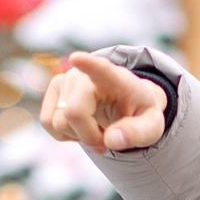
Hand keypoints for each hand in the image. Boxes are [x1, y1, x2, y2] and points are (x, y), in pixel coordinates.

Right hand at [39, 52, 167, 153]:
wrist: (127, 105)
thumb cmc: (138, 114)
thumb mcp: (151, 127)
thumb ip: (136, 134)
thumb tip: (111, 140)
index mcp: (115, 78)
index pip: (101, 69)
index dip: (88, 64)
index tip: (77, 58)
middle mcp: (85, 74)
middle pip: (73, 113)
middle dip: (89, 137)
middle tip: (108, 141)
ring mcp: (66, 79)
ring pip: (58, 122)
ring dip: (78, 137)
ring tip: (97, 131)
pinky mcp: (54, 89)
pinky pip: (48, 122)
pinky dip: (65, 134)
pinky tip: (82, 128)